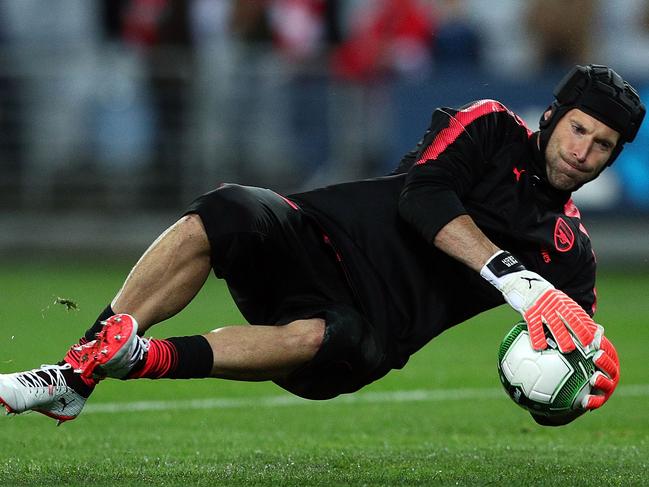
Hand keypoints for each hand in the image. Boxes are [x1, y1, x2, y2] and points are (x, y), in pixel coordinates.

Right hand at [481, 250, 595, 351]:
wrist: (519, 281)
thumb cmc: (539, 294)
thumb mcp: (555, 298)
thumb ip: (564, 309)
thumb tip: (577, 323)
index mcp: (563, 301)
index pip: (579, 314)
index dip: (588, 325)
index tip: (596, 337)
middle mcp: (555, 304)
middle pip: (570, 320)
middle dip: (580, 332)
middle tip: (587, 346)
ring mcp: (542, 308)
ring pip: (554, 325)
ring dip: (562, 338)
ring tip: (567, 350)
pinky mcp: (530, 312)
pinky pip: (534, 327)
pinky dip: (537, 338)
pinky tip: (540, 347)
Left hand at [581, 333, 619, 409]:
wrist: (579, 385)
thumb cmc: (577, 361)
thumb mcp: (575, 349)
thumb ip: (575, 338)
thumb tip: (572, 323)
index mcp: (606, 357)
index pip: (606, 349)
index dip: (602, 344)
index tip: (595, 339)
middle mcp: (609, 371)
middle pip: (610, 366)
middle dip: (604, 361)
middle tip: (596, 356)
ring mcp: (607, 385)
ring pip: (608, 384)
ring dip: (602, 381)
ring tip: (594, 378)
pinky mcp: (601, 399)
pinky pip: (597, 401)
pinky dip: (592, 402)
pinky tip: (584, 402)